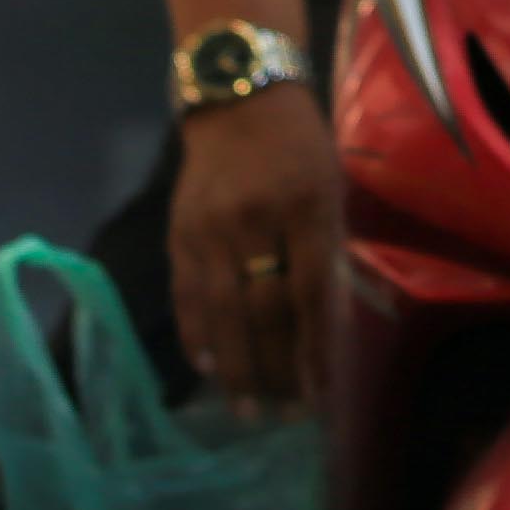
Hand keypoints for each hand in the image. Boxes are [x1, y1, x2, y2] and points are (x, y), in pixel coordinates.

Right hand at [168, 87, 338, 412]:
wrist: (237, 95)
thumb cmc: (299, 144)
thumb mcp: (329, 188)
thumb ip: (325, 251)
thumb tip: (324, 328)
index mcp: (305, 206)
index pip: (311, 294)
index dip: (316, 351)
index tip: (322, 396)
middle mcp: (254, 219)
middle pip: (265, 310)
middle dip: (277, 370)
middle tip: (286, 414)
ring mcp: (210, 226)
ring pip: (221, 311)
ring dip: (236, 366)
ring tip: (246, 408)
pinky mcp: (179, 230)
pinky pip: (186, 293)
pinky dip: (196, 334)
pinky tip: (207, 366)